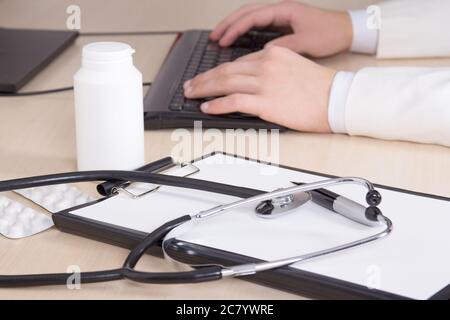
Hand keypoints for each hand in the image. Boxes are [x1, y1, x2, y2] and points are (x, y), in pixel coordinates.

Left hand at [184, 46, 335, 132]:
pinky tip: (207, 107)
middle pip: (226, 70)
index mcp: (273, 54)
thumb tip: (252, 78)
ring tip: (192, 94)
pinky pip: (233, 101)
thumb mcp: (294, 67)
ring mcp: (265, 83)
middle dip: (204, 78)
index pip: (238, 63)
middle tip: (191, 85)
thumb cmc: (320, 87)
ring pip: (225, 83)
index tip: (208, 77)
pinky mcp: (266, 102)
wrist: (337, 99)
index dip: (218, 71)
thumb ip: (272, 68)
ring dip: (204, 89)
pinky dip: (217, 104)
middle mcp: (266, 65)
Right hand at [210, 1, 352, 57]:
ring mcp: (280, 16)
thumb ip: (284, 46)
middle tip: (213, 37)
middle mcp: (280, 10)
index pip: (252, 17)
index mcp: (284, 11)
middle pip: (246, 13)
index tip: (222, 40)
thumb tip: (263, 54)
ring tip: (219, 38)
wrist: (346, 30)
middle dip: (228, 24)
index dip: (235, 28)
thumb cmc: (330, 34)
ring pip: (250, 18)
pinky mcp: (282, 24)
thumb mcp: (307, 42)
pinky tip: (238, 40)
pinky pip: (258, 25)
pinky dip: (245, 31)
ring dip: (234, 26)